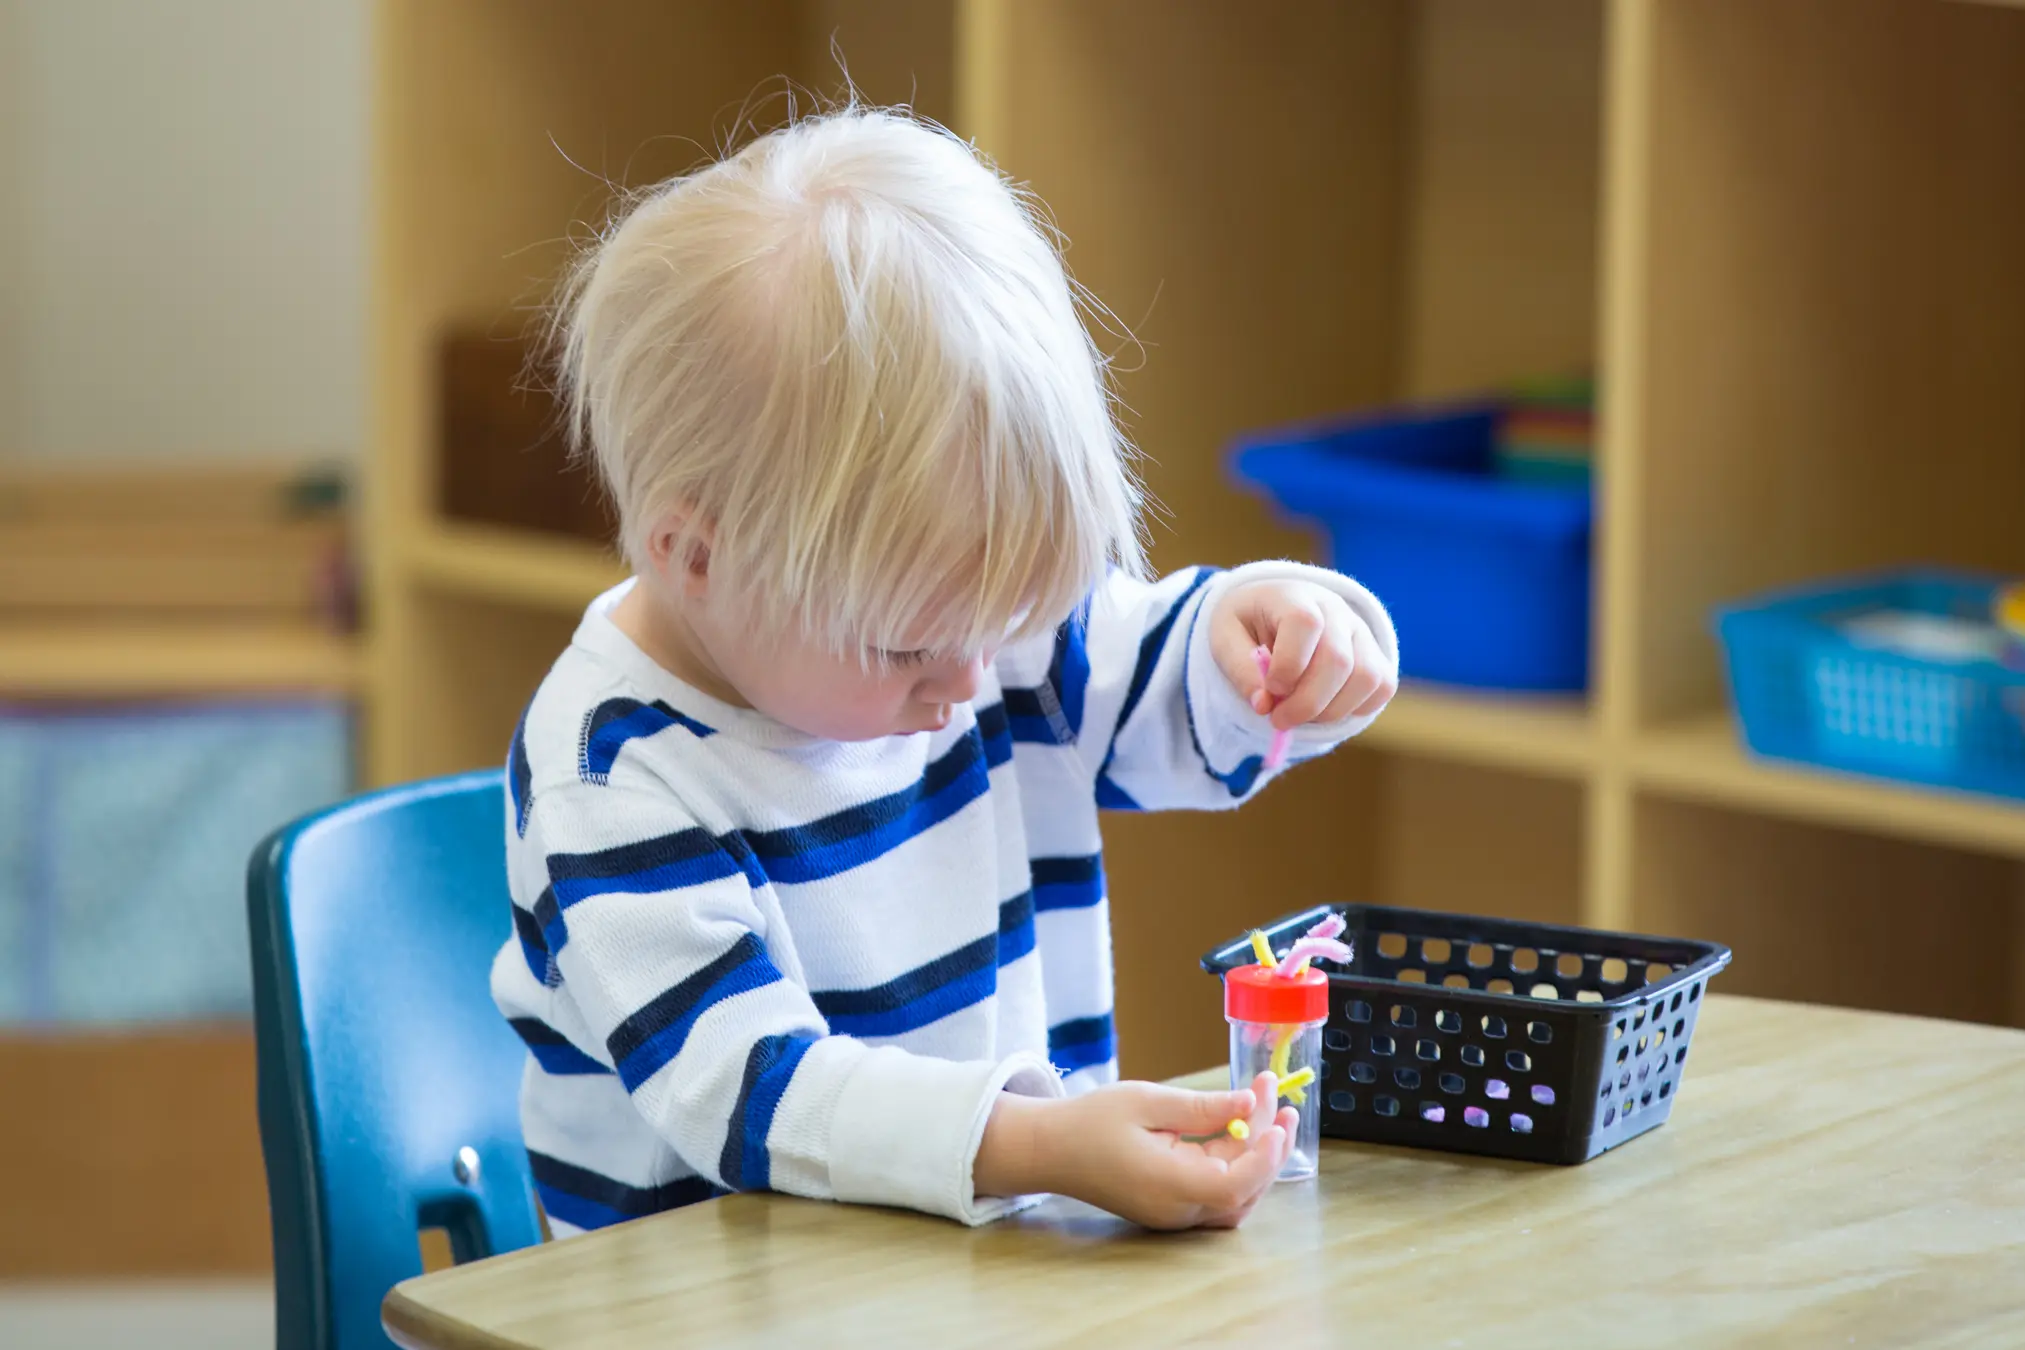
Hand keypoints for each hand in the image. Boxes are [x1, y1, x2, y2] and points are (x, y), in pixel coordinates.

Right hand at [975, 1072, 1296, 1229]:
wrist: (1050, 1150)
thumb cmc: (1090, 1122)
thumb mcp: (1146, 1101)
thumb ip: (1200, 1107)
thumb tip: (1249, 1102)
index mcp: (1169, 1186)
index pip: (1236, 1184)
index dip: (1266, 1155)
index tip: (1278, 1117)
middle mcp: (1177, 1210)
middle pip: (1244, 1189)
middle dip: (1269, 1143)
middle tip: (1275, 1093)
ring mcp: (1175, 1214)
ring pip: (1236, 1195)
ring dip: (1256, 1154)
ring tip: (1266, 1106)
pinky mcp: (1172, 1207)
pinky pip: (1216, 1193)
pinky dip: (1235, 1162)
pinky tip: (1238, 1126)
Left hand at [1212, 580, 1394, 729]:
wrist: (1272, 610)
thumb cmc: (1247, 625)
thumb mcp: (1224, 639)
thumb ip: (1240, 670)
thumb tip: (1264, 705)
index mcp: (1293, 596)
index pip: (1305, 623)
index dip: (1288, 665)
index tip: (1269, 689)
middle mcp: (1335, 609)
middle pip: (1338, 659)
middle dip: (1307, 702)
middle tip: (1280, 720)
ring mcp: (1360, 631)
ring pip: (1366, 677)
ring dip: (1331, 710)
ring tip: (1301, 715)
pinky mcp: (1375, 654)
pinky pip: (1382, 687)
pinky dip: (1355, 709)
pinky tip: (1324, 709)